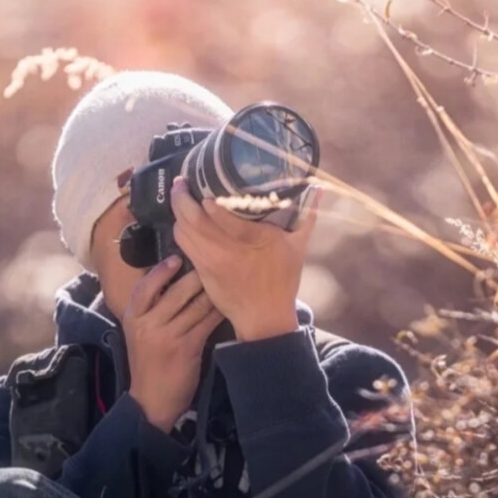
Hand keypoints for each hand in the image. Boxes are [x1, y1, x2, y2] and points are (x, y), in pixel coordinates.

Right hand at [122, 256, 222, 432]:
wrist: (151, 401)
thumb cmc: (149, 364)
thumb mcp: (140, 334)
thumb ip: (152, 311)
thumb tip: (176, 282)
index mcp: (133, 317)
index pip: (145, 287)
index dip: (161, 271)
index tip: (176, 258)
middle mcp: (148, 324)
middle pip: (177, 292)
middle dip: (198, 276)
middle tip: (216, 262)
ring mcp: (168, 336)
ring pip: (196, 305)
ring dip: (214, 291)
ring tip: (228, 279)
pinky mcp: (187, 348)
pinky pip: (207, 322)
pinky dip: (219, 311)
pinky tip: (230, 304)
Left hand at [170, 178, 320, 342]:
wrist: (265, 316)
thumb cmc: (283, 281)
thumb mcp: (298, 246)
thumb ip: (308, 214)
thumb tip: (319, 188)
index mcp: (253, 240)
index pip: (222, 215)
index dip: (207, 200)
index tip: (204, 187)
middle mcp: (227, 250)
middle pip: (193, 219)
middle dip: (181, 197)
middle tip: (182, 181)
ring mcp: (211, 261)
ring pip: (183, 231)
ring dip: (178, 212)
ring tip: (180, 196)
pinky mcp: (202, 272)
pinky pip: (183, 245)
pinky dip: (180, 229)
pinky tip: (183, 220)